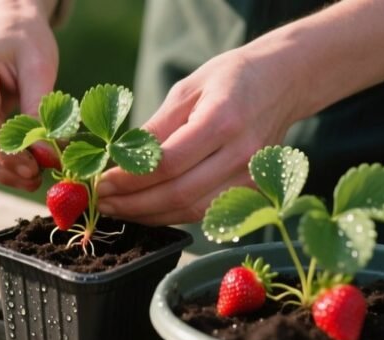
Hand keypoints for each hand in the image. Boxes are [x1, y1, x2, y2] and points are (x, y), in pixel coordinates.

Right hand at [0, 2, 57, 190]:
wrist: (9, 25)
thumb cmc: (25, 40)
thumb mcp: (39, 68)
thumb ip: (40, 111)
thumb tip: (47, 155)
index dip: (4, 154)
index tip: (33, 169)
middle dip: (2, 170)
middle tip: (36, 181)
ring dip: (0, 171)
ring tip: (33, 179)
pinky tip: (23, 169)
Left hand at [96, 48, 298, 225]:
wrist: (282, 83)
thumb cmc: (229, 80)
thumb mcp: (186, 89)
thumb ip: (155, 127)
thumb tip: (118, 159)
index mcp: (223, 120)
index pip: (168, 163)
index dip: (130, 179)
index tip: (101, 181)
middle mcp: (241, 153)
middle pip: (179, 194)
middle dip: (133, 204)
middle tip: (102, 202)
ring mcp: (250, 176)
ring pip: (191, 211)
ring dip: (149, 216)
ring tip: (117, 210)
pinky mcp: (252, 190)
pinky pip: (204, 212)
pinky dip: (171, 215)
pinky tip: (146, 210)